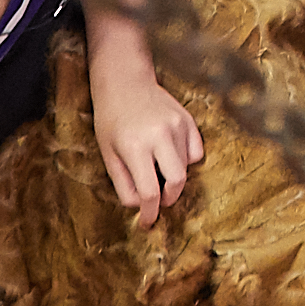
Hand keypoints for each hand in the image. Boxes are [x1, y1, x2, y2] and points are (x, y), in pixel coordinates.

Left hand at [93, 69, 205, 227]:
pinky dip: (186, 160)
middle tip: (158, 200)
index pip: (149, 192)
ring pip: (185, 168)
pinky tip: (169, 152)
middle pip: (177, 182)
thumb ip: (124, 185)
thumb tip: (141, 206)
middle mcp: (160, 136)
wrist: (125, 83)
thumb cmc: (111, 121)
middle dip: (169, 198)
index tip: (147, 222)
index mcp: (135, 147)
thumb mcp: (108, 156)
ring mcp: (178, 126)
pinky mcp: (188, 120)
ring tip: (156, 166)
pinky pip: (196, 152)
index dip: (149, 213)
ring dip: (173, 176)